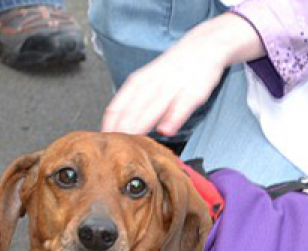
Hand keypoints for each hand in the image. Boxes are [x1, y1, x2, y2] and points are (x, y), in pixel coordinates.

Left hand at [101, 13, 264, 137]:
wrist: (204, 45)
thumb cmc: (173, 68)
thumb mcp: (148, 80)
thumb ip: (136, 102)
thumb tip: (120, 126)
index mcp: (139, 82)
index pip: (117, 106)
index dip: (109, 125)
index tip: (104, 142)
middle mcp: (152, 83)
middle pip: (132, 109)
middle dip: (122, 129)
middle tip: (114, 148)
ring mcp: (173, 86)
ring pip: (153, 107)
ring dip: (142, 125)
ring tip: (132, 142)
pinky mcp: (193, 91)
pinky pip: (181, 106)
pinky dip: (173, 118)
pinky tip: (166, 130)